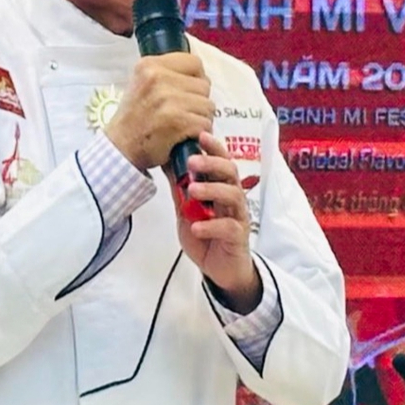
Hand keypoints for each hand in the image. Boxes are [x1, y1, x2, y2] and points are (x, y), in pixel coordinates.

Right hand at [105, 52, 212, 171]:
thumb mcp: (142, 84)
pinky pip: (205, 123)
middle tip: (183, 113)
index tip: (188, 92)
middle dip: (199, 102)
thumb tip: (199, 74)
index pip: (194, 62)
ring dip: (201, 119)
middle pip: (204, 85)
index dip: (197, 79)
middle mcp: (157, 78)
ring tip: (183, 125)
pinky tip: (184, 136)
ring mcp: (168, 99)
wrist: (120, 149)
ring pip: (208, 105)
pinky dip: (199, 134)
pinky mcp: (177, 121)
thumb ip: (167, 74)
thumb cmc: (134, 120)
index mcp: (149, 65)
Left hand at [174, 130, 260, 311]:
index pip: (221, 161)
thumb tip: (166, 162)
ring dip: (212, 190)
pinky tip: (196, 227)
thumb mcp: (186, 210)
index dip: (214, 147)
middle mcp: (233, 198)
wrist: (220, 269)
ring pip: (233, 195)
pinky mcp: (238, 237)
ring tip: (192, 191)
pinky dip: (210, 226)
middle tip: (192, 161)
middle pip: (230, 172)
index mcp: (221, 188)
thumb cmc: (206, 235)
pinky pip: (228, 227)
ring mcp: (237, 217)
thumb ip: (179, 189)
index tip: (200, 134)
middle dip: (212, 163)